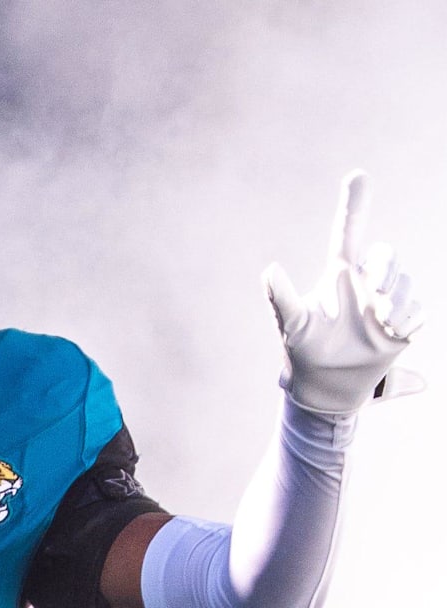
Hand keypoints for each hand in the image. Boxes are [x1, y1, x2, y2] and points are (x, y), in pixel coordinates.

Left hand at [262, 171, 424, 413]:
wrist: (326, 384)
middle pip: (386, 255)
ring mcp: (386, 302)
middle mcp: (364, 282)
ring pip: (406, 284)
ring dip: (398, 300)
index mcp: (338, 274)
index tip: (358, 175)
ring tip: (381, 320)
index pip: (347, 232)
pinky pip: (419, 311)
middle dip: (387, 266)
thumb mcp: (291, 324)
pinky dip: (409, 319)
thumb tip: (270, 269)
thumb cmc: (303, 350)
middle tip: (377, 288)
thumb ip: (281, 297)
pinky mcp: (403, 323)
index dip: (353, 204)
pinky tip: (392, 332)